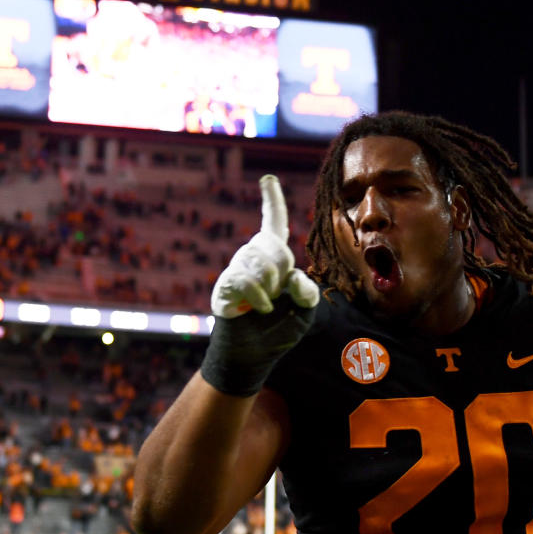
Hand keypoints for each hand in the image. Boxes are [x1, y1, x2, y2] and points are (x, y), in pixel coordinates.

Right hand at [201, 175, 318, 396]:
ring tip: (267, 304)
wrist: (253, 355)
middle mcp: (252, 257)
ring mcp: (236, 269)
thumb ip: (308, 291)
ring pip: (260, 262)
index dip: (272, 200)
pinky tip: (259, 310)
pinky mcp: (224, 285)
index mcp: (274, 257)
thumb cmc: (279, 329)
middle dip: (284, 269)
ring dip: (271, 288)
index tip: (268, 178)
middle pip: (275, 246)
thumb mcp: (305, 311)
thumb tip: (295, 278)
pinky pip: (245, 279)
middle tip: (279, 293)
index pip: (273, 222)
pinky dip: (259, 298)